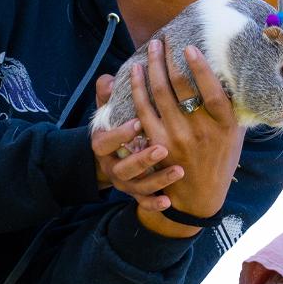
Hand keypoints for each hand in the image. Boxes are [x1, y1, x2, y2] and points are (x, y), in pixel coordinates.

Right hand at [92, 74, 183, 210]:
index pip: (106, 142)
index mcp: (103, 145)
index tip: (138, 122)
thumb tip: (109, 80)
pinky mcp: (136, 194)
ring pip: (138, 186)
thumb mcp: (108, 112)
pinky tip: (169, 201)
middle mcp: (113, 166)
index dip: (120, 134)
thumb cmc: (117, 128)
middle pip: (124, 168)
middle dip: (142, 159)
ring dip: (158, 180)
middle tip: (162, 149)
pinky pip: (144, 201)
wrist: (111, 159)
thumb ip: (107, 96)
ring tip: (179, 171)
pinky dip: (155, 203)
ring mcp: (125, 182)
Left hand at [131, 40, 244, 218]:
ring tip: (151, 49)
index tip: (188, 47)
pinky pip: (143, 110)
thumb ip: (231, 108)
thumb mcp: (235, 135)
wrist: (200, 198)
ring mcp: (177, 138)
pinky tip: (135, 72)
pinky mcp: (158, 144)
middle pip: (180, 87)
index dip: (199, 67)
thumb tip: (230, 73)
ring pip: (159, 94)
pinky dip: (137, 88)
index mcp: (224, 125)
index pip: (211, 90)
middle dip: (168, 58)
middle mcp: (201, 131)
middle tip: (163, 40)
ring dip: (152, 67)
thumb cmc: (220, 160)